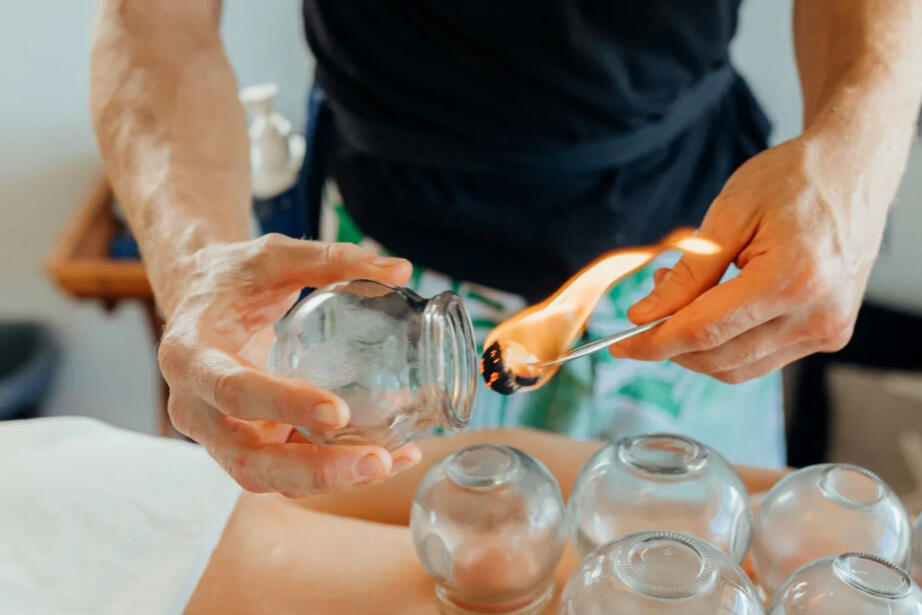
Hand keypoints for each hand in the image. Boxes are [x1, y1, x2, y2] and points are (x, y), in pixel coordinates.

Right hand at [157, 233, 421, 495]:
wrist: (202, 301)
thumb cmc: (234, 277)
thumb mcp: (274, 257)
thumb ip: (332, 259)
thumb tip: (401, 269)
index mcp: (189, 357)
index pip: (231, 391)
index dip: (282, 404)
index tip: (337, 410)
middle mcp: (196, 410)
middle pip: (248, 461)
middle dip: (315, 470)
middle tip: (377, 460)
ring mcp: (220, 437)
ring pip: (271, 478)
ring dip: (331, 480)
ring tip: (391, 463)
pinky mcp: (248, 447)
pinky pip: (289, 471)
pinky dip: (336, 472)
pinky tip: (389, 458)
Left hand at [611, 136, 886, 382]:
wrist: (854, 168)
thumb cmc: (793, 179)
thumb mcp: (729, 214)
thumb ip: (688, 273)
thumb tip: (644, 317)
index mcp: (792, 279)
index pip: (704, 331)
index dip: (654, 343)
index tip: (619, 345)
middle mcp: (816, 315)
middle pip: (719, 357)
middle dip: (672, 342)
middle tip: (652, 302)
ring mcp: (828, 330)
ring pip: (738, 367)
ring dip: (698, 345)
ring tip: (686, 296)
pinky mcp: (830, 334)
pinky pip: (761, 359)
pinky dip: (727, 344)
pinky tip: (717, 306)